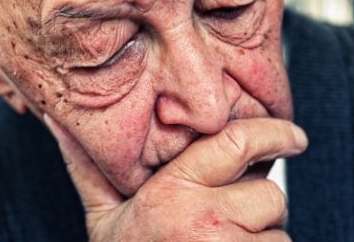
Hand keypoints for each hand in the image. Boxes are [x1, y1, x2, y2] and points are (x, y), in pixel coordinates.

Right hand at [44, 115, 307, 240]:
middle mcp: (205, 221)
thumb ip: (90, 168)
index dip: (274, 133)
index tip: (293, 136)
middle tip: (229, 223)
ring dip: (262, 240)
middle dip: (259, 207)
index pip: (237, 143)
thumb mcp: (104, 219)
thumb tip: (60, 124)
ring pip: (279, 233)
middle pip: (269, 194)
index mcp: (171, 193)